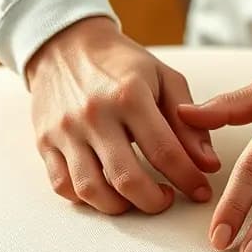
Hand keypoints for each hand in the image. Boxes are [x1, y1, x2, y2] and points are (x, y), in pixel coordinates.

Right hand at [26, 17, 219, 214]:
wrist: (65, 44)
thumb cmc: (120, 64)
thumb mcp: (164, 79)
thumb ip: (190, 122)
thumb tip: (207, 164)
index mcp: (129, 95)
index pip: (165, 152)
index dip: (188, 179)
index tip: (200, 191)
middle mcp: (94, 115)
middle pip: (127, 180)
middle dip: (154, 202)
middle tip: (166, 199)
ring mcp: (65, 130)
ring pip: (92, 190)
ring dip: (120, 207)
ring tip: (135, 198)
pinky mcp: (44, 142)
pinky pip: (63, 186)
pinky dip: (86, 199)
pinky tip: (105, 191)